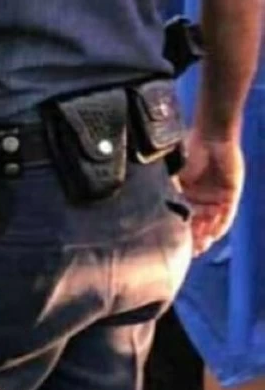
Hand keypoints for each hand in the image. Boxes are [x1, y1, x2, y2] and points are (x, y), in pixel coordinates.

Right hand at [178, 132, 244, 255]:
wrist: (212, 137)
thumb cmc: (189, 153)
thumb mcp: (174, 176)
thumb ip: (171, 193)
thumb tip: (158, 212)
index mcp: (186, 194)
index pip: (183, 217)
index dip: (179, 232)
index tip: (174, 245)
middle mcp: (201, 199)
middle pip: (198, 224)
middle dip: (194, 239)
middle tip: (189, 252)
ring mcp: (217, 198)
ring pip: (212, 223)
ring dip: (207, 236)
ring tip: (200, 247)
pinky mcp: (231, 195)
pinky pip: (227, 216)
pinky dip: (220, 225)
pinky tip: (214, 236)